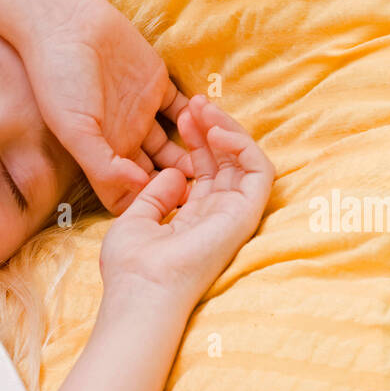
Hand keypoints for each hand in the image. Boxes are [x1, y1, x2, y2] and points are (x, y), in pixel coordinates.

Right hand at [18, 0, 193, 215]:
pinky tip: (212, 123)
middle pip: (155, 176)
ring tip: (212, 160)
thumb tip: (138, 190)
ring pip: (174, 147)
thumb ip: (103, 164)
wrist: (65, 22)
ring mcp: (140, 114)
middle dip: (178, 186)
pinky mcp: (156, 85)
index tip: (174, 206)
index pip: (128, 196)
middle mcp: (122, 141)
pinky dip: (198, 118)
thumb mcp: (73, 128)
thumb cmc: (58, 78)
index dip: (148, 205)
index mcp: (101, 156)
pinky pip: (183, 110)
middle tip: (206, 191)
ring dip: (193, 155)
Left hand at [98, 96, 274, 309]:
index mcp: (191, 217)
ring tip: (203, 108)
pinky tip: (216, 132)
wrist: (139, 290)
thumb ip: (156, 194)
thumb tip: (174, 173)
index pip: (203, 169)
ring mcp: (232, 215)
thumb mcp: (135, 218)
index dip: (195, 138)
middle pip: (224, 160)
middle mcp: (215, 216)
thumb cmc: (130, 265)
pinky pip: (259, 171)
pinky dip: (242, 146)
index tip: (180, 113)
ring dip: (227, 129)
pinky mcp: (245, 215)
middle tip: (194, 101)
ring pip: (244, 160)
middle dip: (210, 127)